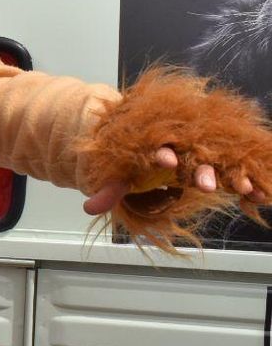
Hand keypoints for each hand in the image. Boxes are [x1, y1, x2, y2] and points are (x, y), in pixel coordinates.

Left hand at [83, 146, 271, 215]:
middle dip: (200, 171)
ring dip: (232, 176)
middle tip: (206, 185)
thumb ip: (109, 190)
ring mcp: (198, 156)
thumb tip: (90, 207)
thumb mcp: (118, 174)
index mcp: (155, 144)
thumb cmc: (132, 157)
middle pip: (193, 156)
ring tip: (245, 188)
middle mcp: (180, 146)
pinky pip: (232, 173)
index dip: (162, 155)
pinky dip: (245, 182)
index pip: (159, 148)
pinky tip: (259, 195)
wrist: (143, 138)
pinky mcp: (214, 165)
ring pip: (218, 163)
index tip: (166, 161)